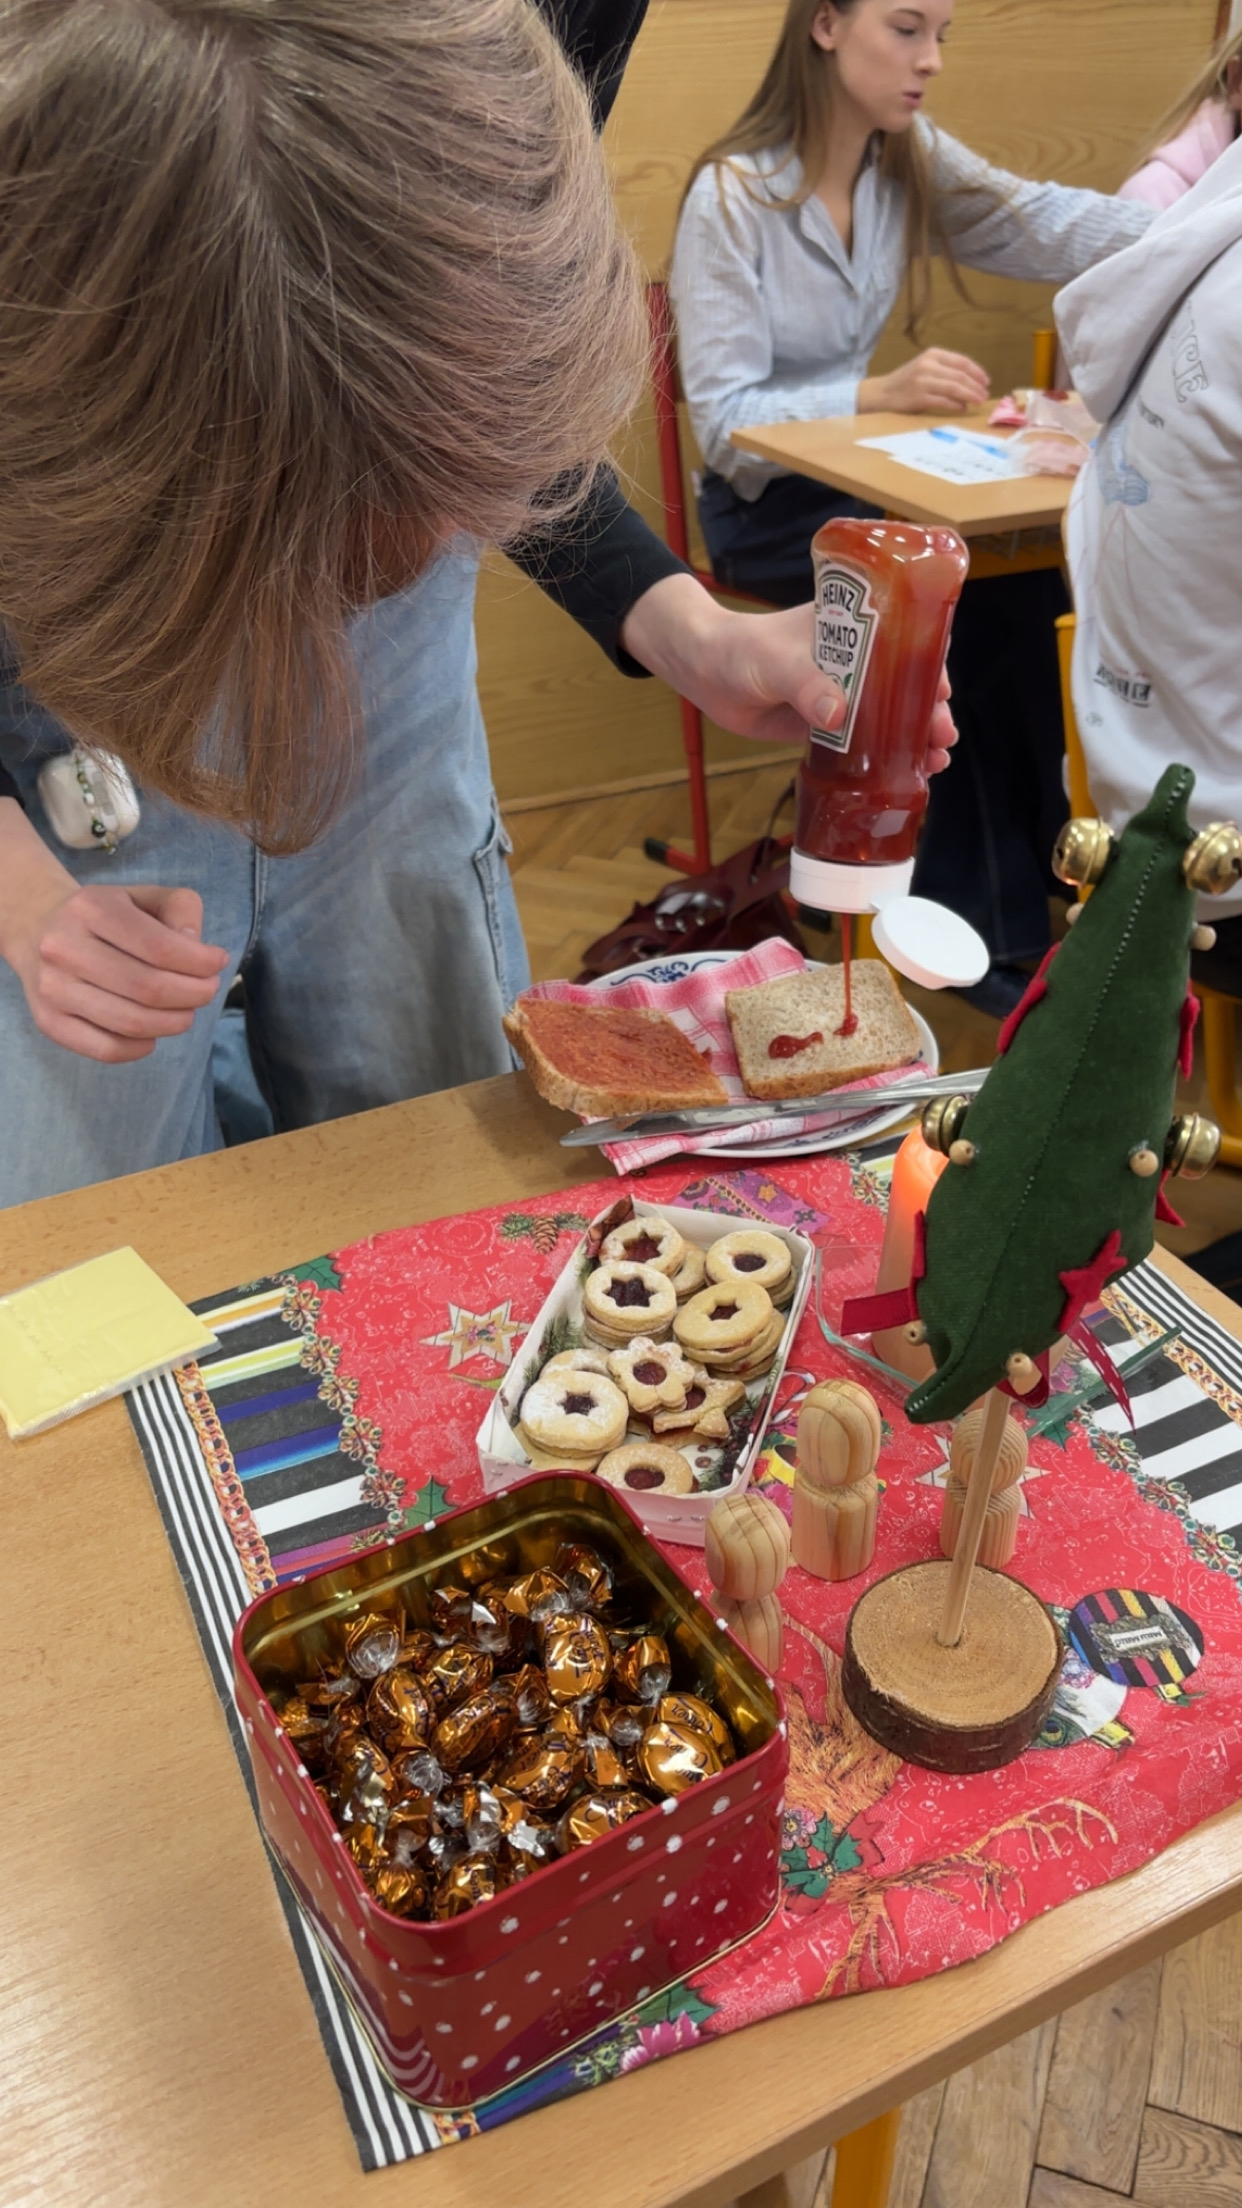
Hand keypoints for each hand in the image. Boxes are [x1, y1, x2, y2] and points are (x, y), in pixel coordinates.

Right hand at [0, 801, 227, 1061]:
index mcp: (91, 908)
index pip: (160, 947)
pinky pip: (106, 1049)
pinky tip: (154, 1033)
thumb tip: (197, 950)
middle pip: (148, 988)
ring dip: (173, 1023)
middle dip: (193, 995)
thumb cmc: (106, 915)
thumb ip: (180, 910)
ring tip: (186, 1012)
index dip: (200, 962)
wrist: (38, 928)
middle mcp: (64, 948)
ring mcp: (52, 989)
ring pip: (130, 1023)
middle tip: (208, 990)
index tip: (218, 963)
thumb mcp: (144, 896)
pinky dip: (141, 1048)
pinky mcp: (49, 1022)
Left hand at [618, 578, 955, 770]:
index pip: (905, 641)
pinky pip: (861, 742)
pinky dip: (883, 758)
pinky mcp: (825, 726)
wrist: (703, 673)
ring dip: (914, 738)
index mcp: (853, 630)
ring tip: (934, 761)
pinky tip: (902, 777)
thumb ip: (806, 685)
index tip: (940, 691)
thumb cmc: (742, 649)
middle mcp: (855, 662)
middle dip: (928, 711)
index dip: (928, 665)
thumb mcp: (777, 660)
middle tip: (942, 736)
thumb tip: (838, 714)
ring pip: (888, 718)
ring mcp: (842, 695)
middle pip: (904, 685)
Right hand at [860, 348, 990, 414]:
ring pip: (954, 387)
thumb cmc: (907, 382)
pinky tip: (963, 408)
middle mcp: (928, 365)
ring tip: (979, 401)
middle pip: (960, 375)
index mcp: (932, 354)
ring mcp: (922, 381)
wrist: (882, 393)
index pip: (961, 361)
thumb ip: (945, 370)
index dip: (977, 372)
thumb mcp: (925, 367)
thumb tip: (972, 382)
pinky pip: (943, 401)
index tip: (986, 382)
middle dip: (976, 386)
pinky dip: (956, 405)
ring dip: (970, 395)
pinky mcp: (918, 397)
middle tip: (985, 395)